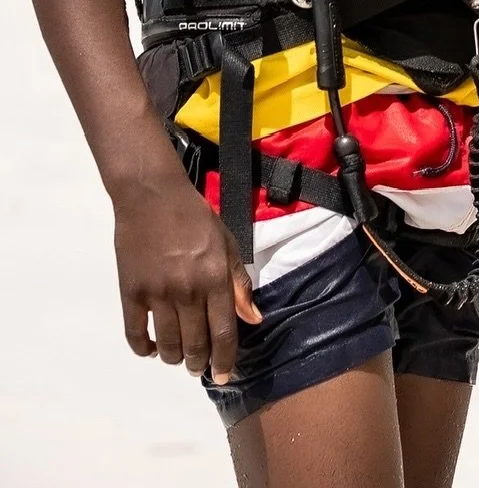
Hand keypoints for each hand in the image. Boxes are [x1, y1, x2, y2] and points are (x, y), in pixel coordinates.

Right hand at [113, 166, 260, 384]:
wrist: (152, 196)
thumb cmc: (195, 217)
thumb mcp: (227, 243)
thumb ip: (239, 283)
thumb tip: (253, 319)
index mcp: (215, 277)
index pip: (223, 333)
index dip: (224, 361)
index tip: (223, 376)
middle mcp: (187, 290)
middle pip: (195, 345)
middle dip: (199, 364)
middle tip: (199, 367)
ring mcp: (157, 293)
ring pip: (167, 346)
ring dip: (174, 358)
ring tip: (178, 356)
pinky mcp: (130, 293)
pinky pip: (136, 335)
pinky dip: (144, 349)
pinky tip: (151, 349)